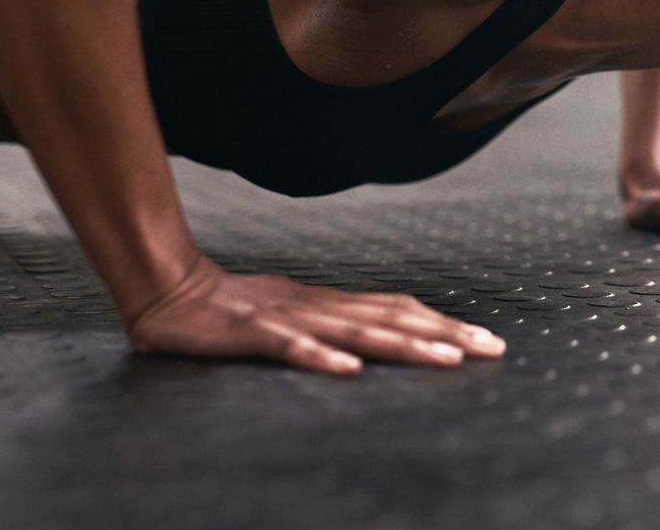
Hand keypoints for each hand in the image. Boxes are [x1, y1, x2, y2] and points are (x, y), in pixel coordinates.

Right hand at [124, 254, 506, 374]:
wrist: (168, 287)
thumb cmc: (232, 310)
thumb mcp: (294, 317)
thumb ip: (332, 327)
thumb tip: (380, 339)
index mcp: (329, 304)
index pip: (398, 310)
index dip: (442, 323)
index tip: (484, 339)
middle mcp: (318, 307)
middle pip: (392, 318)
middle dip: (445, 333)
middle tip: (490, 348)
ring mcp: (287, 318)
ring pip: (355, 332)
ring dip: (403, 345)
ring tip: (445, 359)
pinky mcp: (252, 333)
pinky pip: (290, 347)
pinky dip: (321, 358)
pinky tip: (349, 371)